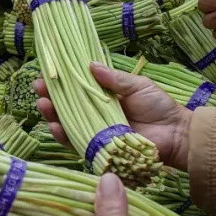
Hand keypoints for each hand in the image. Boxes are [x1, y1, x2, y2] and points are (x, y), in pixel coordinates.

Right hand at [34, 62, 191, 169]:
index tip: (46, 73)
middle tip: (39, 88)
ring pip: (66, 125)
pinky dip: (64, 136)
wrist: (176, 134)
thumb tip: (90, 64)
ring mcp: (95, 133)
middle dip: (49, 97)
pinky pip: (76, 144)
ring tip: (43, 105)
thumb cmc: (159, 107)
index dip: (59, 82)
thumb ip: (114, 79)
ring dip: (51, 116)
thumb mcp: (137, 85)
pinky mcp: (98, 150)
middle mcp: (95, 115)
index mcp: (102, 97)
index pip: (75, 89)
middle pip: (65, 106)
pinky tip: (55, 127)